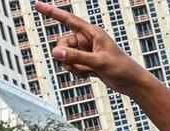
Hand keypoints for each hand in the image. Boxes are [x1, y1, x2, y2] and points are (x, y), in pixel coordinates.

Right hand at [34, 2, 148, 93]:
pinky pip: (72, 65)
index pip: (68, 19)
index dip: (52, 12)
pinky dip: (77, 72)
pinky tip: (89, 75)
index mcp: (92, 32)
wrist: (132, 83)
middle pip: (62, 43)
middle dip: (66, 56)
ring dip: (72, 66)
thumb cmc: (122, 68)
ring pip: (65, 56)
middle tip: (76, 65)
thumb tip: (56, 52)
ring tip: (88, 71)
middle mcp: (87, 40)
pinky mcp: (86, 62)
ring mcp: (86, 51)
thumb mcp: (98, 62)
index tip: (37, 5)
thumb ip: (76, 57)